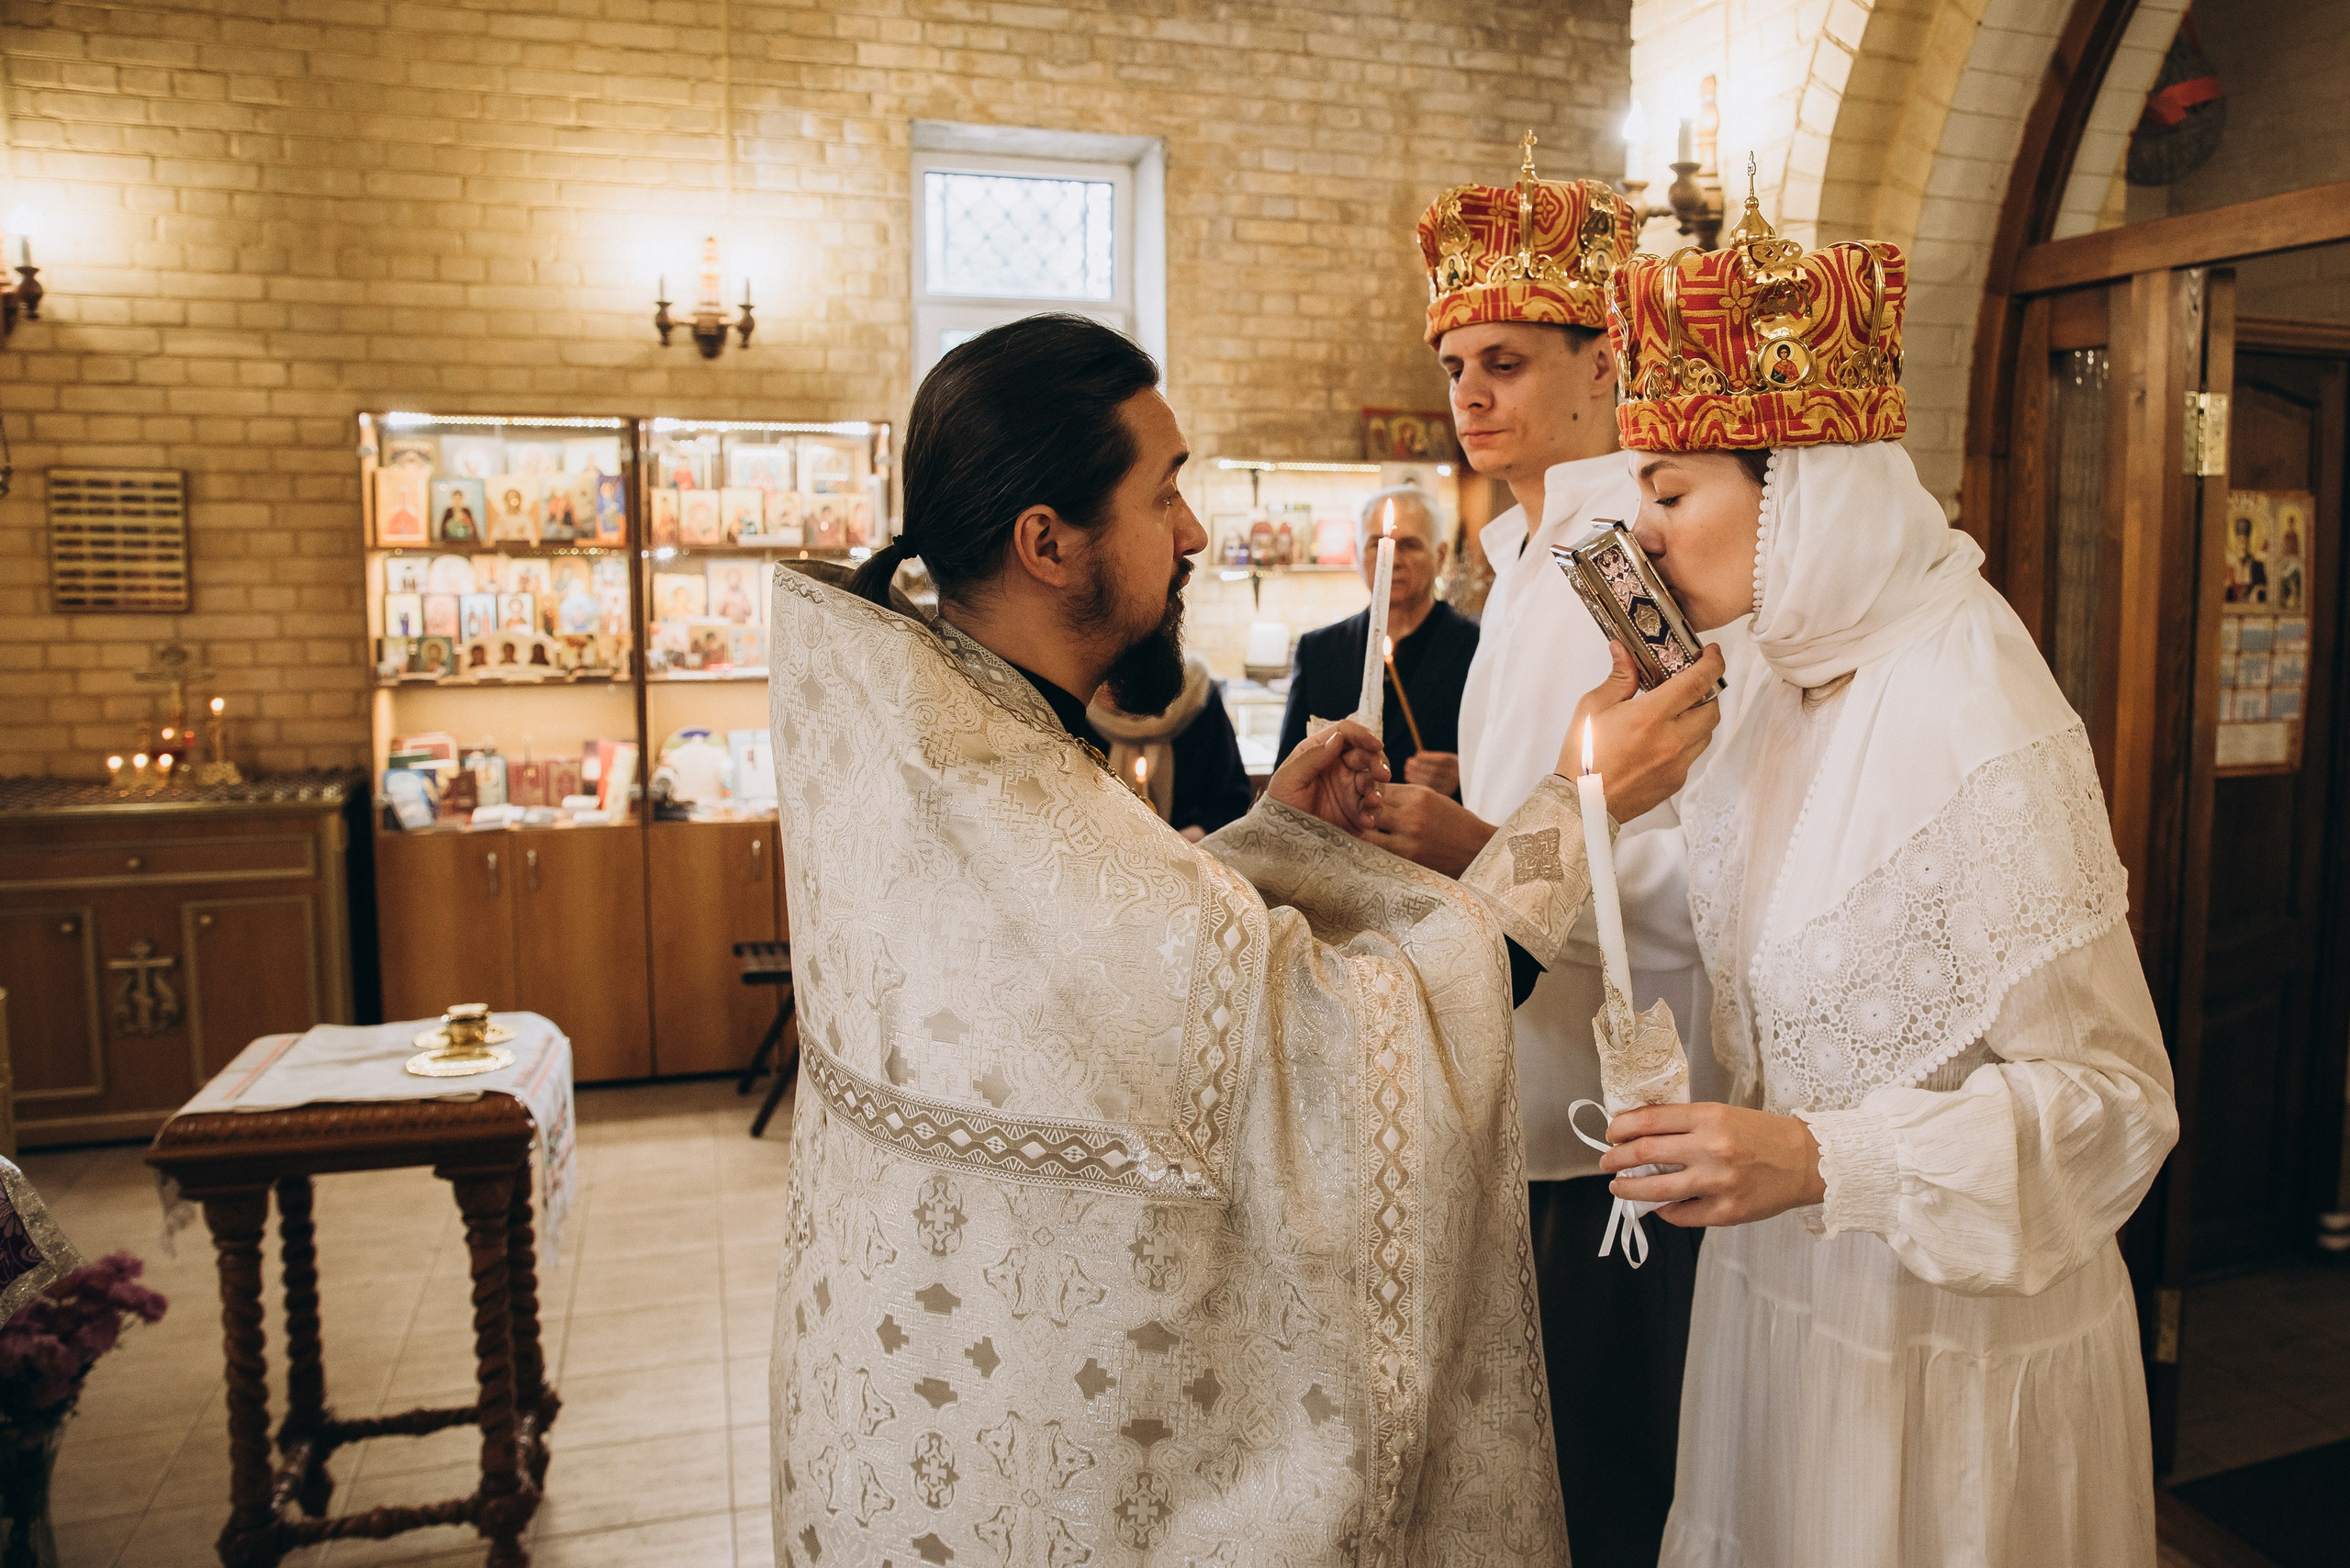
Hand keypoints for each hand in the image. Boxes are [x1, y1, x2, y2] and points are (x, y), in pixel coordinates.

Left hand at [1267, 719, 1387, 833]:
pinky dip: (1373, 812)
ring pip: (1374, 781)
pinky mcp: (1356, 811)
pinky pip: (1371, 808)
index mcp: (1321, 752)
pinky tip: (1366, 820)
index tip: (1375, 744)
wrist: (1281, 838)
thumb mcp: (1289, 778)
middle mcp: (1339, 767)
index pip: (1345, 734)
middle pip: (1366, 755)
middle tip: (1382, 775)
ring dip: (1377, 789)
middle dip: (1378, 762)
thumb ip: (1312, 757)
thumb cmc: (1279, 804)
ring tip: (1372, 801)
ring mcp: (1350, 788)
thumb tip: (1339, 738)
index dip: (1362, 734)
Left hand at [1359, 783, 1496, 875]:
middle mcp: (1412, 815)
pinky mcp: (1408, 860)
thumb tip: (1371, 793)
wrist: (1477, 850)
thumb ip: (1403, 795)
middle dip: (1360, 811)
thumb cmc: (1454, 822)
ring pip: (1367, 831)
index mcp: (1419, 795)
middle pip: (1368, 807)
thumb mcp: (1433, 798)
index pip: (1377, 788)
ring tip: (1362, 833)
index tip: (1364, 800)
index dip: (1367, 793)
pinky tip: (1369, 848)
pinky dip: (1370, 849)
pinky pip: (1377, 852)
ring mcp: (1409, 839)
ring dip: (1362, 831)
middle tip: (1356, 817)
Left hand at [1402, 750, 1460, 795]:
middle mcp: (1455, 776)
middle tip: (1408, 763)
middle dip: (1419, 766)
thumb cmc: (1448, 767)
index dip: (1427, 758)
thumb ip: (1433, 758)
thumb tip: (1417, 757)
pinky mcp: (1445, 794)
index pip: (1442, 760)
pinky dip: (1417, 782)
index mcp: (1456, 764)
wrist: (1461, 781)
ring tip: (1407, 770)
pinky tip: (1410, 778)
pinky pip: (1429, 789)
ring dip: (1416, 774)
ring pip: (1431, 781)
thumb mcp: (1446, 759)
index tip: (1417, 755)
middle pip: (1435, 771)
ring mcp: (1450, 786)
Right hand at [1558, 643, 1723, 822]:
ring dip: (1698, 717)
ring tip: (1676, 712)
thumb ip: (1619, 677)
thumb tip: (1624, 651)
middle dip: (1707, 691)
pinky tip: (1663, 739)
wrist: (1582, 803)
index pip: (1698, 682)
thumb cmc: (1583, 757)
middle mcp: (1670, 741)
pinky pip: (1693, 755)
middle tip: (1692, 683)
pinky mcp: (1675, 781)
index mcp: (1649, 717)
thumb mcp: (1593, 707)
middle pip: (1711, 707)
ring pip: (1706, 733)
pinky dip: (1686, 741)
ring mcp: (1676, 764)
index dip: (1712, 663)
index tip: (1711, 654)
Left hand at [1598, 1102, 1824, 1226]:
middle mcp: (1711, 1148)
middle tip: (1607, 1161)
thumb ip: (1684, 1124)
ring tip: (1618, 1187)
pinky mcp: (1726, 1212)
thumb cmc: (1762, 1135)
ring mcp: (1718, 1183)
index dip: (1621, 1127)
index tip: (1611, 1133)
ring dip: (1628, 1189)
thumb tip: (1639, 1135)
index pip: (1648, 1120)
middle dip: (1616, 1158)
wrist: (1806, 1161)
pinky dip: (1664, 1211)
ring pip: (1655, 1189)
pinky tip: (1658, 1206)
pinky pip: (1681, 1215)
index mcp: (1708, 1117)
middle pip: (1644, 1153)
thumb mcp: (1722, 1115)